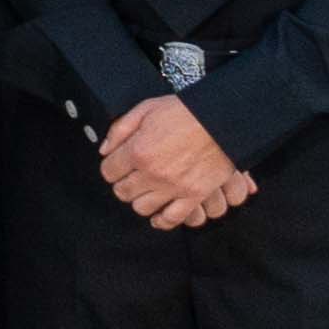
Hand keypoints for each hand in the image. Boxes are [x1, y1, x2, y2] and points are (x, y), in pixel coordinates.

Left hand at [98, 90, 254, 230]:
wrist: (223, 120)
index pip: (109, 171)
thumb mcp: (146, 108)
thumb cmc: (186, 111)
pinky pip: (172, 218)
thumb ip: (120, 129)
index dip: (111, 167)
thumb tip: (105, 149)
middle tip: (131, 177)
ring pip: (142, 208)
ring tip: (145, 191)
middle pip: (123, 192)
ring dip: (140, 200)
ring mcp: (173, 187)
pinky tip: (158, 216)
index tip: (117, 165)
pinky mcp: (194, 195)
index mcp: (138, 150)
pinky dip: (162, 221)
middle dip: (123, 184)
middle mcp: (153, 173)